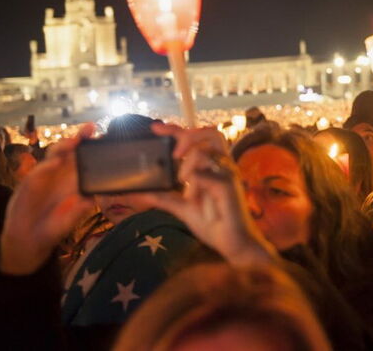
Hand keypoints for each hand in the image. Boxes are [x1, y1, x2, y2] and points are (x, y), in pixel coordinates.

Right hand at [0, 125, 95, 275]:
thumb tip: (92, 198)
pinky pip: (38, 172)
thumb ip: (81, 208)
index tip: (103, 138)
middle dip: (81, 137)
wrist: (29, 239)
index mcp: (76, 180)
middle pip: (72, 151)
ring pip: (55, 155)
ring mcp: (46, 176)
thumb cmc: (54, 227)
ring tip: (74, 141)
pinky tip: (54, 163)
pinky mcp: (30, 183)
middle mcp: (62, 174)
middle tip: (91, 128)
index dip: (93, 147)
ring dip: (64, 146)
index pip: (86, 159)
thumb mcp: (72, 218)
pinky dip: (46, 167)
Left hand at [144, 123, 274, 265]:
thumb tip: (140, 192)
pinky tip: (192, 197)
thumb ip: (164, 197)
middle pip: (211, 133)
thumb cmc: (213, 223)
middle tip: (174, 154)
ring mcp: (227, 175)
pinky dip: (193, 183)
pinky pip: (205, 174)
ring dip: (187, 165)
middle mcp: (223, 166)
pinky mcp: (228, 187)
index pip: (198, 139)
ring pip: (205, 152)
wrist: (232, 245)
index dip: (177, 130)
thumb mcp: (182, 208)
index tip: (156, 127)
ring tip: (181, 182)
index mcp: (213, 167)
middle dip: (188, 136)